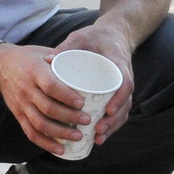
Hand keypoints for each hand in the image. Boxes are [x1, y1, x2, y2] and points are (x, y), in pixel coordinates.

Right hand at [0, 43, 91, 156]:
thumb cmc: (27, 58)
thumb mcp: (43, 52)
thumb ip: (62, 59)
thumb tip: (86, 64)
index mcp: (34, 71)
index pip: (51, 86)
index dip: (67, 96)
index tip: (82, 103)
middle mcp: (26, 89)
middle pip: (48, 108)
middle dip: (69, 117)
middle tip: (87, 121)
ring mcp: (21, 104)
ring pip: (40, 123)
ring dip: (60, 133)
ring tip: (78, 137)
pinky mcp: (18, 115)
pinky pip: (31, 132)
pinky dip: (46, 143)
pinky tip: (60, 149)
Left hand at [49, 22, 134, 142]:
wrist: (112, 35)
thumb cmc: (95, 36)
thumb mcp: (81, 37)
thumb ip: (67, 46)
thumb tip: (48, 60)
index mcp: (119, 63)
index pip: (125, 83)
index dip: (119, 98)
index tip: (108, 110)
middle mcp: (124, 78)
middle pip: (125, 103)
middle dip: (113, 120)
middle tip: (97, 130)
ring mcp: (122, 88)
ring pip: (123, 112)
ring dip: (112, 127)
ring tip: (97, 138)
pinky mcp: (117, 95)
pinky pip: (118, 113)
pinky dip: (110, 126)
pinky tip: (98, 138)